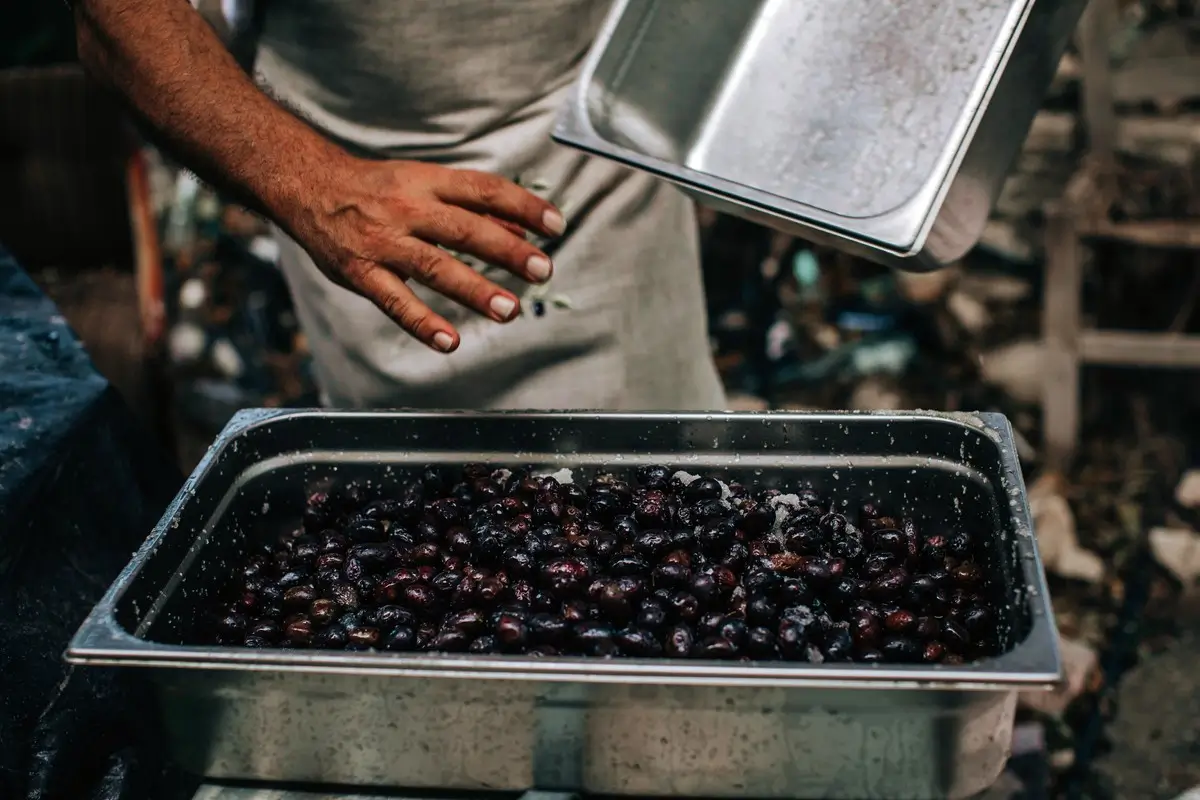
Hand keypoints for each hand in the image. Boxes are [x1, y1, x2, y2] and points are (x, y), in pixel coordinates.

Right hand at [293, 156, 565, 351]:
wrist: (307, 186)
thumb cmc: (377, 189)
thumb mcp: (424, 185)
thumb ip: (472, 210)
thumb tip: (522, 232)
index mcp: (427, 182)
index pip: (484, 190)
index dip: (523, 207)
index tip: (556, 225)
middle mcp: (408, 209)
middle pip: (465, 229)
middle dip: (508, 252)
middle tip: (543, 270)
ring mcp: (383, 243)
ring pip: (435, 266)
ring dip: (475, 290)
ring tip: (510, 310)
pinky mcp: (361, 273)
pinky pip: (395, 301)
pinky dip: (422, 322)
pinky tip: (450, 341)